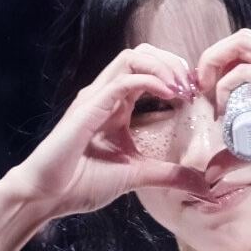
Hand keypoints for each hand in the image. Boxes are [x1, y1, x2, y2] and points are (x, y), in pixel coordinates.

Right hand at [5, 43, 209, 217]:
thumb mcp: (137, 177)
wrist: (46, 195)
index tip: (194, 94)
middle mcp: (104, 94)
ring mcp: (94, 97)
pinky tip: (169, 94)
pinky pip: (123, 80)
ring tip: (182, 87)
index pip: (147, 69)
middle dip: (172, 63)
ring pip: (132, 57)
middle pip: (142, 54)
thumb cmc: (81, 184)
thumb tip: (203, 186)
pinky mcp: (88, 108)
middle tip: (192, 86)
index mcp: (115, 104)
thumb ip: (169, 176)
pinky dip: (150, 80)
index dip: (174, 74)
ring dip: (163, 66)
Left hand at [194, 28, 250, 187]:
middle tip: (203, 93)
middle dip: (212, 61)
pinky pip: (249, 69)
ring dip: (216, 65)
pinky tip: (223, 106)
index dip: (222, 66)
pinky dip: (228, 83)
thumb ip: (242, 155)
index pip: (249, 49)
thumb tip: (212, 172)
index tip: (209, 98)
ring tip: (209, 96)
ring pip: (241, 44)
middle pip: (241, 40)